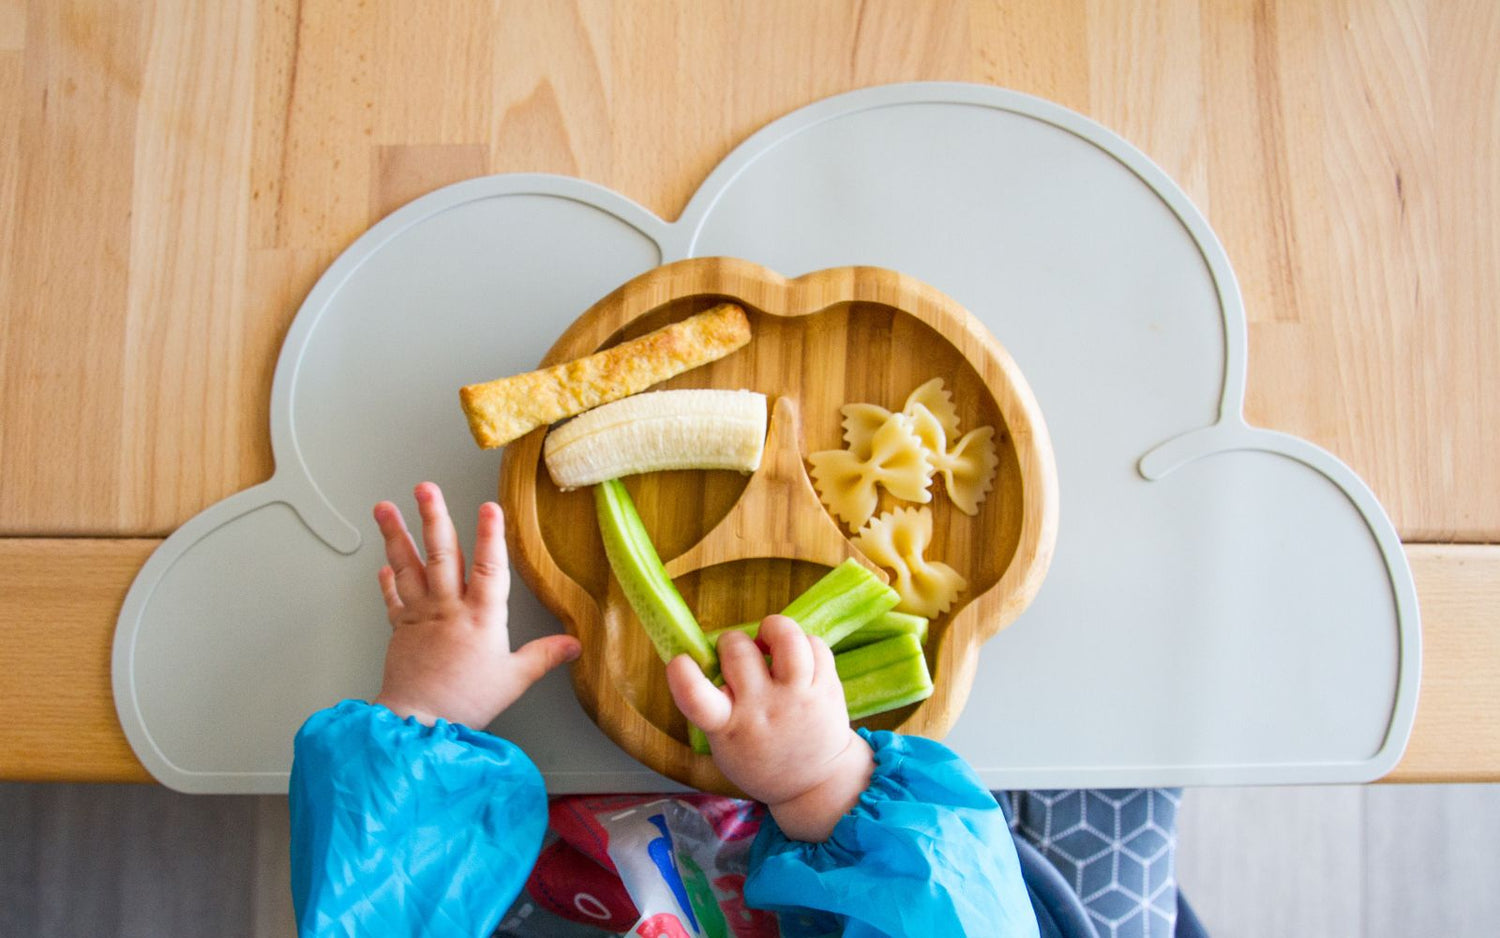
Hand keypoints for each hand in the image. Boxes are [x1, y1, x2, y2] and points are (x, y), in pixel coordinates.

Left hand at [371, 481, 580, 727]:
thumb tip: (574, 644)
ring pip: (409, 567)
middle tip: (425, 488)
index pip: (489, 568)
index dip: (491, 536)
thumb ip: (543, 656)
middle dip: (433, 517)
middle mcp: (448, 609)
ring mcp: (420, 615)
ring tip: (385, 508)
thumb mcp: (514, 680)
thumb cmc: (466, 702)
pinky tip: (384, 561)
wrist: (418, 723)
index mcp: (481, 618)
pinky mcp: (400, 629)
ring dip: (396, 535)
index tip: (489, 507)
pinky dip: (387, 578)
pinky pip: (392, 596)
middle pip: (441, 554)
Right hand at [666, 615, 873, 841]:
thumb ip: (712, 704)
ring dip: (773, 628)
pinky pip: (816, 644)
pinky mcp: (827, 688)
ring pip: (787, 638)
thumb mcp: (723, 743)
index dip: (683, 674)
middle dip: (732, 642)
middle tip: (738, 655)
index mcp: (728, 727)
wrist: (816, 783)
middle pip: (739, 650)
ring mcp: (798, 697)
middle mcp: (763, 708)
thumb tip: (709, 653)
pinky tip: (796, 657)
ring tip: (770, 641)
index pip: (696, 698)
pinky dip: (803, 643)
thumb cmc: (758, 756)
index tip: (680, 661)